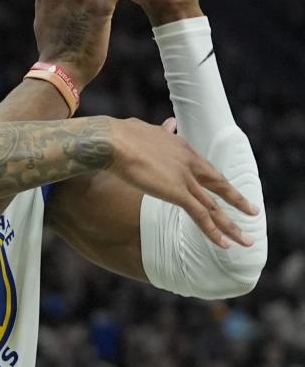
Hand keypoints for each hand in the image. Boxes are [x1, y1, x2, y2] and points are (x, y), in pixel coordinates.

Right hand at [106, 116, 257, 247]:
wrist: (114, 141)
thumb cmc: (123, 134)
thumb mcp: (148, 129)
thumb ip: (163, 130)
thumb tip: (171, 123)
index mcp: (182, 147)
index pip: (205, 167)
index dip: (216, 180)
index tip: (225, 188)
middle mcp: (190, 163)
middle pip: (219, 185)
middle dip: (237, 200)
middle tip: (252, 211)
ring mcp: (186, 178)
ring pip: (214, 206)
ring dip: (230, 224)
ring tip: (245, 240)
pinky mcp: (178, 192)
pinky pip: (201, 216)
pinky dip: (214, 231)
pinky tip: (224, 243)